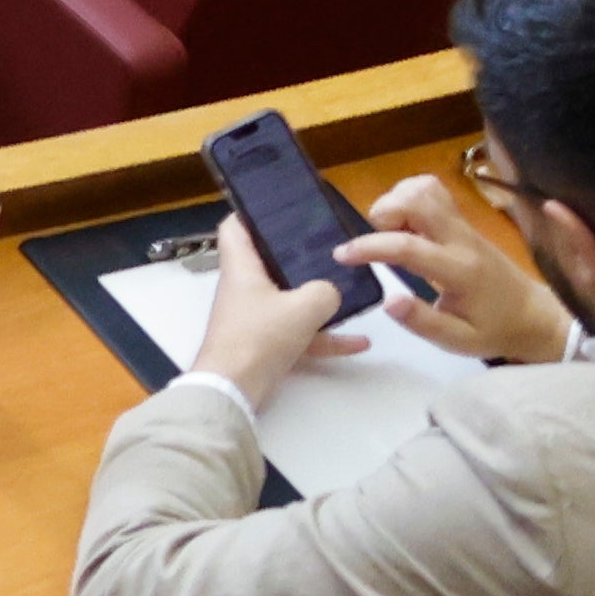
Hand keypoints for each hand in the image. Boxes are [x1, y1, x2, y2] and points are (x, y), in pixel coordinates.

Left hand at [186, 212, 372, 407]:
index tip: (281, 208)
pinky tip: (359, 342)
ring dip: (318, 300)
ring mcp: (255, 316)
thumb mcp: (303, 308)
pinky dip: (325, 336)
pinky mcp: (266, 342)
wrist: (237, 387)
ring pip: (289, 299)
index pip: (235, 227)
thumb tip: (331, 291)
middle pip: (269, 261)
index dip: (252, 213)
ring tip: (352, 293)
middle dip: (298, 255)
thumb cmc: (259, 336)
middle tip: (327, 248)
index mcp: (241, 266)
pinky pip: (300, 332)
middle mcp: (245, 287)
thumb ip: (324, 292)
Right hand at [349, 168, 574, 371]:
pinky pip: (432, 190)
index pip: (407, 246)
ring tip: (391, 233)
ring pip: (423, 189)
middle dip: (382, 214)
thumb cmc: (494, 330)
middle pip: (415, 200)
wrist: (535, 315)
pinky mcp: (464, 220)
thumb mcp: (459, 342)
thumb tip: (388, 301)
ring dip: (395, 202)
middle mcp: (461, 239)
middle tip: (376, 242)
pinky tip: (406, 223)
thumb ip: (423, 322)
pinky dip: (409, 196)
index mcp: (459, 271)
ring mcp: (464, 225)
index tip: (341, 255)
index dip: (368, 247)